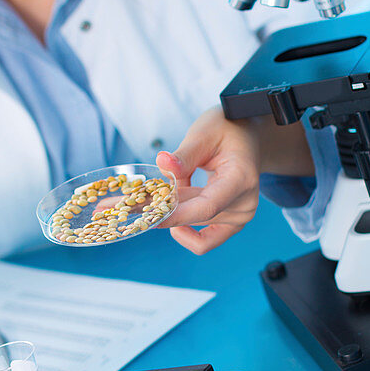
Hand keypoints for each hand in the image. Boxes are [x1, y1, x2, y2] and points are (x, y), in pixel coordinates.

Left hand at [155, 106, 312, 253]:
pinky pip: (203, 240)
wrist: (248, 138)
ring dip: (168, 213)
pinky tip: (169, 208)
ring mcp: (239, 218)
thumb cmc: (228, 130)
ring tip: (143, 197)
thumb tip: (162, 163)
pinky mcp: (230, 224)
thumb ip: (184, 154)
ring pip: (192, 225)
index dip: (175, 215)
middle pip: (194, 217)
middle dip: (158, 210)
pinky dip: (182, 225)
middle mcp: (243, 204)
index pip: (207, 207)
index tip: (146, 216)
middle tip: (121, 203)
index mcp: (241, 179)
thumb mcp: (204, 133)